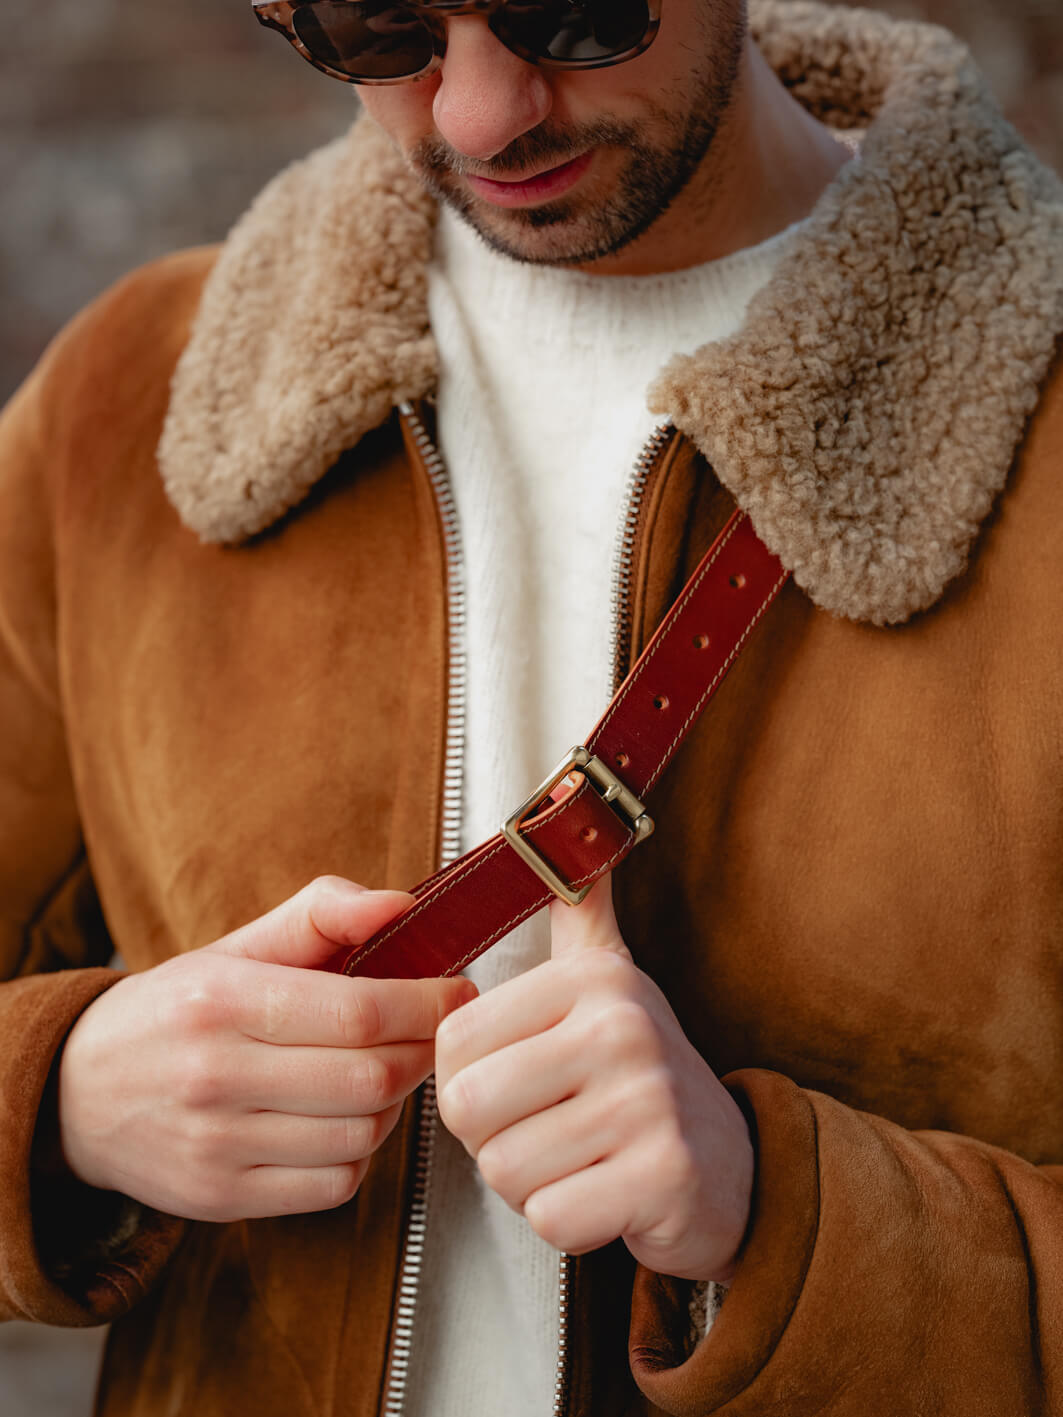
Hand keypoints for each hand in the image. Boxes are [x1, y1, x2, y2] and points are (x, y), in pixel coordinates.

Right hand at [58, 877, 474, 1221]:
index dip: (427, 1004)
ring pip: (361, 1134)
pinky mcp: (221, 1198)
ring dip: (394, 1102)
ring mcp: (216, 1146)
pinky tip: (344, 1117)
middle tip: (429, 1030)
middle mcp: (215, 1076)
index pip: (359, 1011)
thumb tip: (400, 905)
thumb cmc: (176, 1011)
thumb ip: (322, 915)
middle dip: (420, 1050)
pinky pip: (334, 1183)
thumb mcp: (236, 947)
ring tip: (381, 1069)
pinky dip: (360, 1151)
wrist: (76, 1094)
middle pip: (371, 1077)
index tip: (458, 991)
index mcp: (222, 1000)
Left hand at [435, 878, 752, 1281]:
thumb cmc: (641, 1077)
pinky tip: (607, 1193)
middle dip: (494, 1138)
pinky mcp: (665, 1177)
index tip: (523, 1081)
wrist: (732, 1170)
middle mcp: (623, 1026)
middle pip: (469, 1107)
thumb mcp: (611, 981)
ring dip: (533, 1182)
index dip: (468, 1080)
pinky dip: (569, 1220)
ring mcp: (649, 1101)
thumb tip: (563, 798)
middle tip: (550, 1128)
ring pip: (505, 1169)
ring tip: (583, 1156)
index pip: (453, 1043)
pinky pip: (551, 1218)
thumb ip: (577, 910)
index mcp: (592, 979)